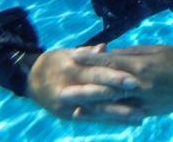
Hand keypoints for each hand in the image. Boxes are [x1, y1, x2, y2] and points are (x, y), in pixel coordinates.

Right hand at [28, 44, 142, 123]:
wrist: (30, 79)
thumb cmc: (57, 61)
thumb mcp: (69, 53)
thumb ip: (89, 52)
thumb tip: (104, 48)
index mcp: (71, 69)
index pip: (96, 73)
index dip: (114, 77)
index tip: (134, 81)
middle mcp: (69, 88)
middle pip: (97, 94)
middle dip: (119, 100)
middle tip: (142, 104)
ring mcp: (68, 105)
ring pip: (96, 110)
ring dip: (119, 115)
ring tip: (140, 118)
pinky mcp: (67, 115)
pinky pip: (91, 118)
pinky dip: (109, 121)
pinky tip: (127, 123)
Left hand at [69, 45, 172, 116]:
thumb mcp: (156, 49)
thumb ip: (132, 53)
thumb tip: (111, 55)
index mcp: (141, 66)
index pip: (110, 63)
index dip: (91, 60)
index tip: (73, 56)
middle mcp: (140, 86)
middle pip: (106, 89)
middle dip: (83, 90)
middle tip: (62, 91)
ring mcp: (145, 102)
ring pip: (114, 106)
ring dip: (92, 108)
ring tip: (73, 109)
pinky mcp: (150, 112)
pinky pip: (126, 114)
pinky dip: (110, 116)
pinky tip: (97, 116)